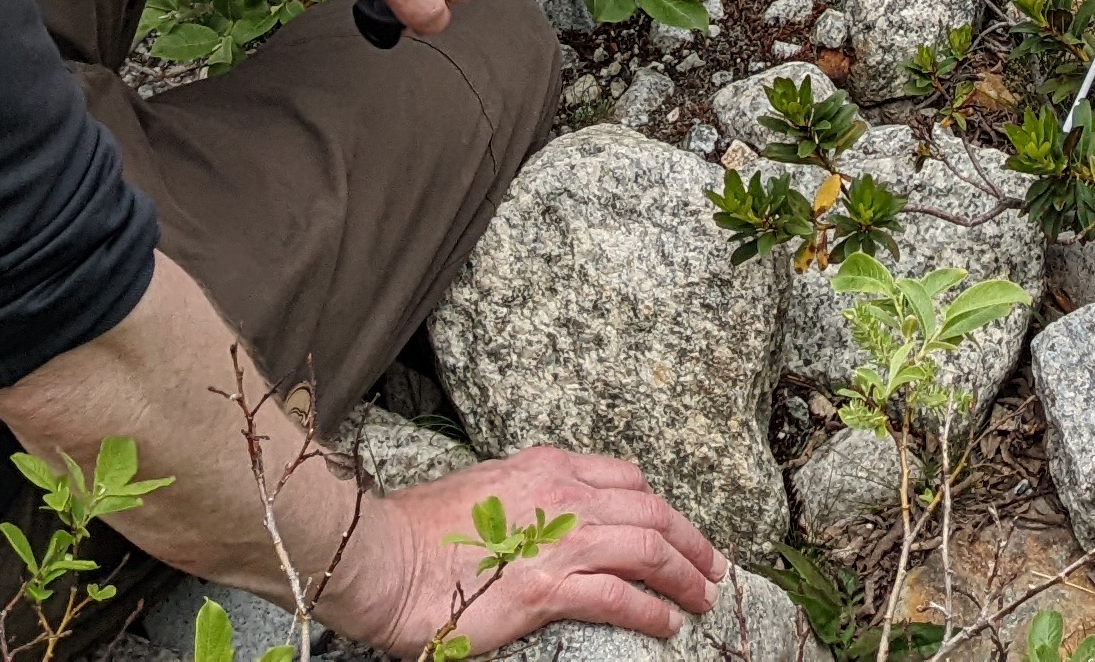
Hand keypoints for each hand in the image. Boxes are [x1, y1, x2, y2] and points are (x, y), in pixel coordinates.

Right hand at [323, 448, 720, 655]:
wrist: (380, 557)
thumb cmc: (417, 535)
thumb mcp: (483, 493)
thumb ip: (522, 501)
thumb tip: (540, 524)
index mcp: (546, 467)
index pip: (625, 478)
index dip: (660, 505)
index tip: (676, 528)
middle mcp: (562, 494)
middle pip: (652, 510)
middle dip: (691, 540)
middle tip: (713, 566)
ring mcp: (558, 538)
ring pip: (648, 548)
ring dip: (685, 574)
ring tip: (704, 597)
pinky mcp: (547, 587)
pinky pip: (620, 597)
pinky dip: (652, 611)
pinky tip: (668, 626)